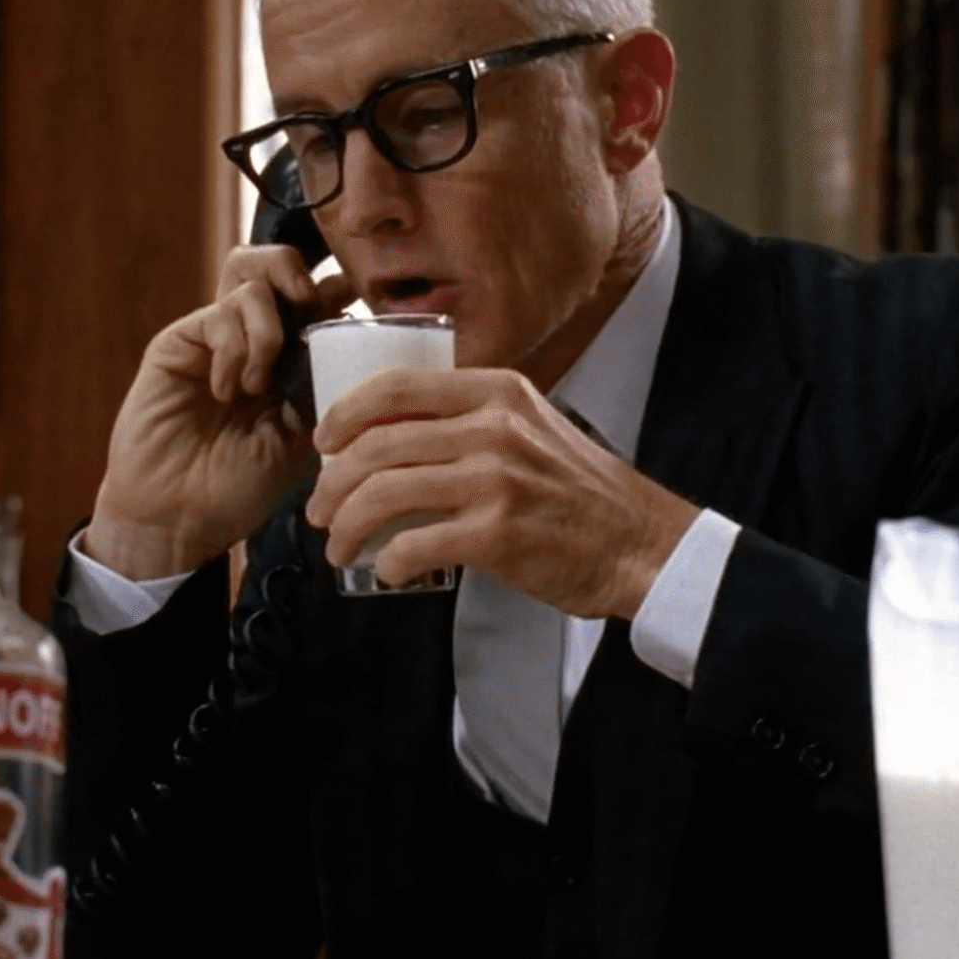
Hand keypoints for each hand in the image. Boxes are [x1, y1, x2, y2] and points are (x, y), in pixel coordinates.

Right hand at [88, 246, 354, 578]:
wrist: (180, 519)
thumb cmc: (241, 489)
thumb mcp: (303, 442)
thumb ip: (325, 389)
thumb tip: (359, 344)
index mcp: (293, 360)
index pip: (320, 298)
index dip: (340, 290)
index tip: (357, 308)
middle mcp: (254, 339)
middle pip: (277, 263)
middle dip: (297, 273)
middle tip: (308, 305)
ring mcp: (215, 339)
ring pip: (248, 277)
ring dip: (266, 328)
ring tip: (259, 384)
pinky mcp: (178, 344)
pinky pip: (217, 316)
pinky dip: (232, 350)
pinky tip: (227, 392)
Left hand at [304, 369, 698, 618]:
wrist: (640, 543)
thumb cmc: (582, 494)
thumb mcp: (532, 428)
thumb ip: (475, 421)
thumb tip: (395, 436)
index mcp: (498, 393)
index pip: (398, 387)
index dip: (346, 413)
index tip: (324, 442)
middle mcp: (493, 429)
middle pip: (378, 446)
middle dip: (332, 484)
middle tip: (319, 511)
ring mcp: (494, 481)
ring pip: (384, 493)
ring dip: (346, 526)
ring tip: (338, 547)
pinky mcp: (496, 534)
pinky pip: (414, 545)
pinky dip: (388, 562)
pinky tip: (387, 572)